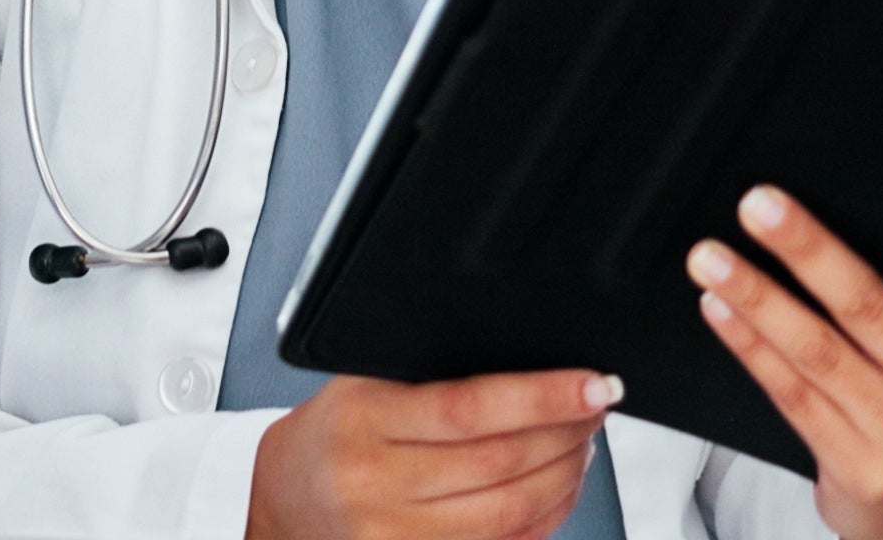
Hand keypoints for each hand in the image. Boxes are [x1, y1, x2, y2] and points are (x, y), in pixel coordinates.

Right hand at [247, 368, 622, 539]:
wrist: (285, 500)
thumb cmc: (338, 431)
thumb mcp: (366, 383)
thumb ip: (433, 373)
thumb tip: (532, 360)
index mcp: (363, 419)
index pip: (469, 408)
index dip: (543, 398)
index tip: (594, 384)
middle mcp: (374, 484)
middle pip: (499, 464)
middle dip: (566, 433)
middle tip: (597, 407)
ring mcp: (391, 537)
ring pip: (508, 514)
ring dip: (564, 477)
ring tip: (583, 444)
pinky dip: (543, 520)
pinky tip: (559, 489)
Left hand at [686, 137, 882, 539]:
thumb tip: (852, 204)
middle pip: (870, 305)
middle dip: (807, 248)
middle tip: (760, 204)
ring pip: (817, 351)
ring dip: (756, 296)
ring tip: (710, 256)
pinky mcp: (856, 466)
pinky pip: (791, 393)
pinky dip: (751, 346)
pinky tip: (721, 309)